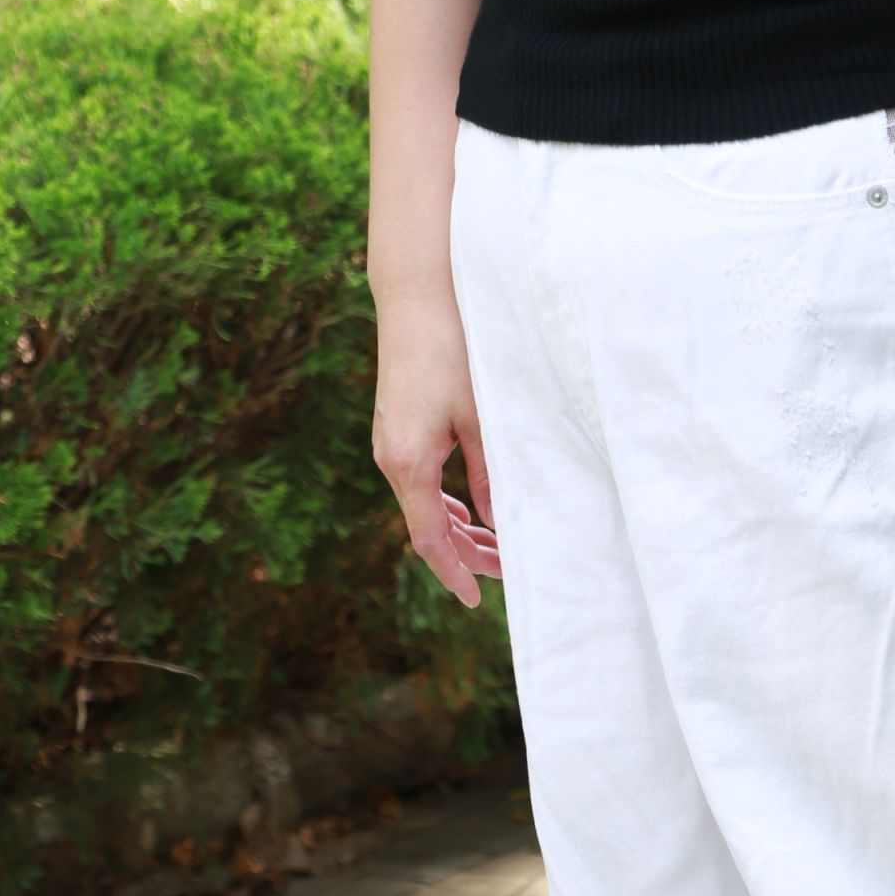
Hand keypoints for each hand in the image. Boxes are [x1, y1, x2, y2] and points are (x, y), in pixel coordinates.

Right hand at [372, 304, 501, 609]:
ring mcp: (389, 442)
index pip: (429, 538)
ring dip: (456, 526)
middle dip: (465, 553)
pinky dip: (443, 500)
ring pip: (422, 503)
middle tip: (506, 569)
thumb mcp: (479, 416)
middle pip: (426, 526)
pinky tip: (468, 505)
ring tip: (494, 544)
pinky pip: (418, 479)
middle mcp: (390, 458)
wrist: (416, 295)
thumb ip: (488, 472)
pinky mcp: (395, 425)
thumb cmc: (452, 349)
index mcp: (408, 462)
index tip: (476, 600)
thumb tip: (498, 521)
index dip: (454, 572)